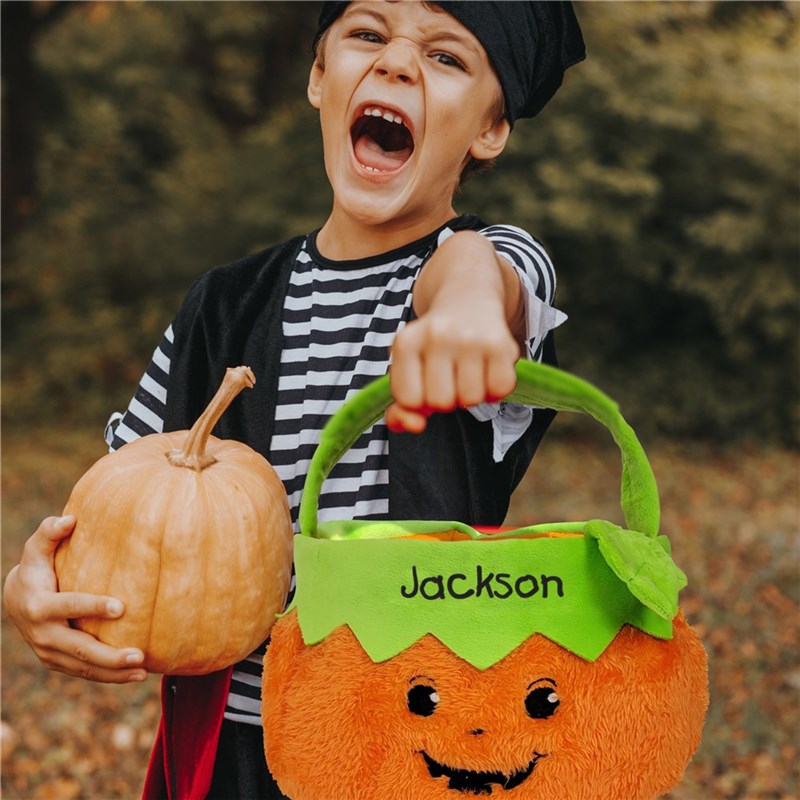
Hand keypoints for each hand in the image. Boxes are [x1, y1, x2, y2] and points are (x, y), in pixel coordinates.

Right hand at [3, 515, 146, 682]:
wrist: (15, 599)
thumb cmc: (35, 566)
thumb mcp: (36, 548)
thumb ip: (49, 532)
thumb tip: (69, 519)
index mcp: (38, 605)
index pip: (69, 606)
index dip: (93, 606)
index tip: (121, 607)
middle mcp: (42, 634)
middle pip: (78, 649)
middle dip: (108, 655)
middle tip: (139, 656)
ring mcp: (48, 652)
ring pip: (83, 667)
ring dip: (113, 673)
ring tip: (143, 672)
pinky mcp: (56, 662)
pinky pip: (84, 673)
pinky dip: (108, 677)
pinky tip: (135, 675)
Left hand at [386, 231, 520, 431]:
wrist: (468, 296)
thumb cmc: (434, 346)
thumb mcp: (408, 369)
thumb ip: (400, 409)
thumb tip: (415, 426)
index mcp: (405, 342)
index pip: (409, 400)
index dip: (419, 401)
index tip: (424, 383)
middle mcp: (436, 335)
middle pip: (441, 403)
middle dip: (447, 399)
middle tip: (450, 376)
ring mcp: (469, 337)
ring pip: (472, 400)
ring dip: (472, 394)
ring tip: (468, 370)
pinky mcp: (499, 342)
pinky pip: (500, 390)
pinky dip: (495, 388)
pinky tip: (487, 370)